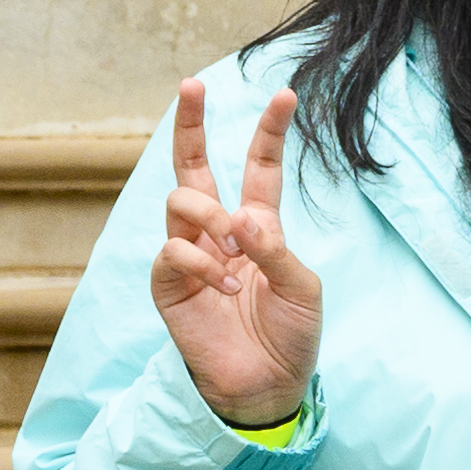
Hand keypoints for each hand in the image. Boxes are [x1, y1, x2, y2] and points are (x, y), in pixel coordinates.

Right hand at [151, 80, 322, 424]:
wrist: (268, 385)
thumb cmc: (291, 335)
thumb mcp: (303, 289)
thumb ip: (276, 250)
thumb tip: (242, 218)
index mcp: (258, 226)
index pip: (258, 168)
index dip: (267, 132)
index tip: (284, 94)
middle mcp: (219, 231)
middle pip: (193, 164)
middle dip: (190, 123)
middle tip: (193, 84)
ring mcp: (190, 253)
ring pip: (181, 199)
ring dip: (211, 216)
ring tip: (235, 250)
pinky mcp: (168, 282)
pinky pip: (172, 247)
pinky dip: (200, 260)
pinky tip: (222, 284)